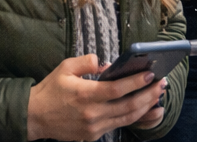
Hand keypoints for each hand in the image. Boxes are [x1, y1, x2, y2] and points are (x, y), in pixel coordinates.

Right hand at [26, 54, 166, 140]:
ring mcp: (93, 127)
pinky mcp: (93, 135)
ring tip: (157, 95)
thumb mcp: (65, 68)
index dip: (136, 82)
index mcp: (85, 95)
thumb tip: (107, 64)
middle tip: (161, 84)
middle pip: (128, 106)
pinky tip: (143, 108)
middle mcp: (92, 114)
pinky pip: (118, 125)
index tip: (150, 74)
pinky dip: (133, 116)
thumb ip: (87, 62)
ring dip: (145, 107)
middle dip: (148, 95)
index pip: (117, 89)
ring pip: (126, 118)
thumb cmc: (51, 90)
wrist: (35, 116)